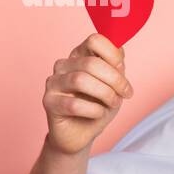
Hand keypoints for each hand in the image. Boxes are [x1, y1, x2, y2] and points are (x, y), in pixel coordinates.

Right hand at [42, 33, 133, 156]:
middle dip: (115, 80)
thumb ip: (116, 66)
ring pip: (81, 80)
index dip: (113, 54)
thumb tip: (119, 51)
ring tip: (113, 103)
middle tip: (125, 93)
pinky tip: (98, 113)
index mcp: (79, 55)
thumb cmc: (98, 106)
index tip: (122, 70)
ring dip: (105, 94)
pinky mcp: (48, 102)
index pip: (95, 40)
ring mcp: (53, 82)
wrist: (82, 133)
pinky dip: (94, 110)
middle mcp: (63, 65)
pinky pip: (74, 104)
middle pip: (91, 63)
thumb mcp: (113, 84)